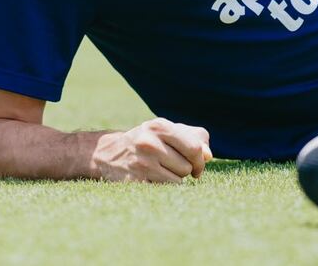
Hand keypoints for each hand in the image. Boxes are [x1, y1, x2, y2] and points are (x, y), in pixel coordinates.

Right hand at [91, 117, 211, 182]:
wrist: (108, 153)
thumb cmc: (147, 140)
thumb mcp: (167, 130)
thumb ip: (194, 137)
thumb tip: (208, 156)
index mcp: (159, 125)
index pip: (194, 147)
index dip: (199, 161)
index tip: (195, 166)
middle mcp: (149, 142)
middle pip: (186, 168)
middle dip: (183, 170)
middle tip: (170, 165)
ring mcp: (141, 163)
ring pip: (177, 182)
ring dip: (173, 180)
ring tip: (159, 171)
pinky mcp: (134, 182)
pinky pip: (164, 192)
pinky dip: (162, 189)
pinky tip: (150, 179)